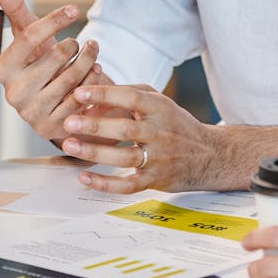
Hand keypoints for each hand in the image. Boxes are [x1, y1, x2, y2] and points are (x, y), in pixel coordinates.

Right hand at [0, 0, 110, 143]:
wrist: (55, 103)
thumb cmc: (40, 64)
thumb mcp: (29, 36)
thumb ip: (15, 8)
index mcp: (3, 68)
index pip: (30, 34)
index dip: (55, 19)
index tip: (73, 8)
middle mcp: (12, 94)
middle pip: (58, 54)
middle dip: (77, 44)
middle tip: (85, 43)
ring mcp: (31, 114)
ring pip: (75, 76)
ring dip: (90, 60)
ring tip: (93, 54)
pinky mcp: (53, 128)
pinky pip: (84, 98)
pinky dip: (94, 82)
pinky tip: (95, 75)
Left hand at [61, 84, 217, 193]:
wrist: (209, 154)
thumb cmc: (175, 124)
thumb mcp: (158, 101)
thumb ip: (128, 94)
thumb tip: (94, 94)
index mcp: (160, 108)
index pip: (131, 98)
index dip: (105, 95)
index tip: (80, 92)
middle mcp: (160, 132)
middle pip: (126, 129)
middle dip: (95, 125)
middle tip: (68, 122)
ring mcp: (159, 158)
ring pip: (125, 157)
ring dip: (95, 152)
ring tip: (69, 145)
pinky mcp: (155, 180)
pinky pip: (128, 185)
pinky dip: (106, 183)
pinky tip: (85, 177)